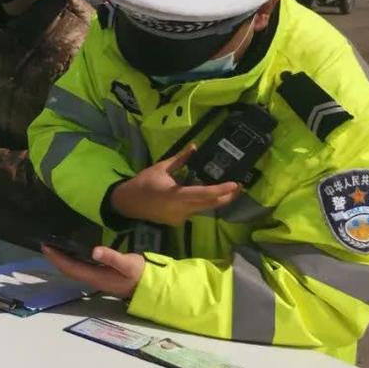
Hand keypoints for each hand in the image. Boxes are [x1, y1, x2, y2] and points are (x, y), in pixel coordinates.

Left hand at [41, 244, 144, 299]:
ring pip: (73, 269)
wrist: (150, 285)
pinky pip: (80, 267)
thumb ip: (112, 257)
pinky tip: (71, 251)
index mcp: (96, 277)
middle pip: (68, 269)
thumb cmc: (140, 273)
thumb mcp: (128, 264)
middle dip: (55, 258)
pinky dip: (71, 259)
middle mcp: (92, 279)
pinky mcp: (100, 275)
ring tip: (54, 245)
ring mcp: (96, 278)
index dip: (57, 258)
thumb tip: (95, 251)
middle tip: (46, 243)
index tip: (46, 247)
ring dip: (62, 259)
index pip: (71, 268)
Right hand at [111, 144, 239, 225]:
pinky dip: (201, 204)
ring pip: (204, 209)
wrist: (128, 204)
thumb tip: (194, 146)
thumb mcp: (161, 167)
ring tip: (229, 191)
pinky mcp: (179, 221)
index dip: (221, 190)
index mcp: (176, 195)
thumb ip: (180, 159)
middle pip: (210, 204)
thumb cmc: (143, 183)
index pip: (204, 193)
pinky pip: (195, 211)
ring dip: (216, 200)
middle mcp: (182, 209)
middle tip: (240, 187)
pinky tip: (205, 196)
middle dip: (227, 197)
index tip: (235, 184)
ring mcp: (181, 217)